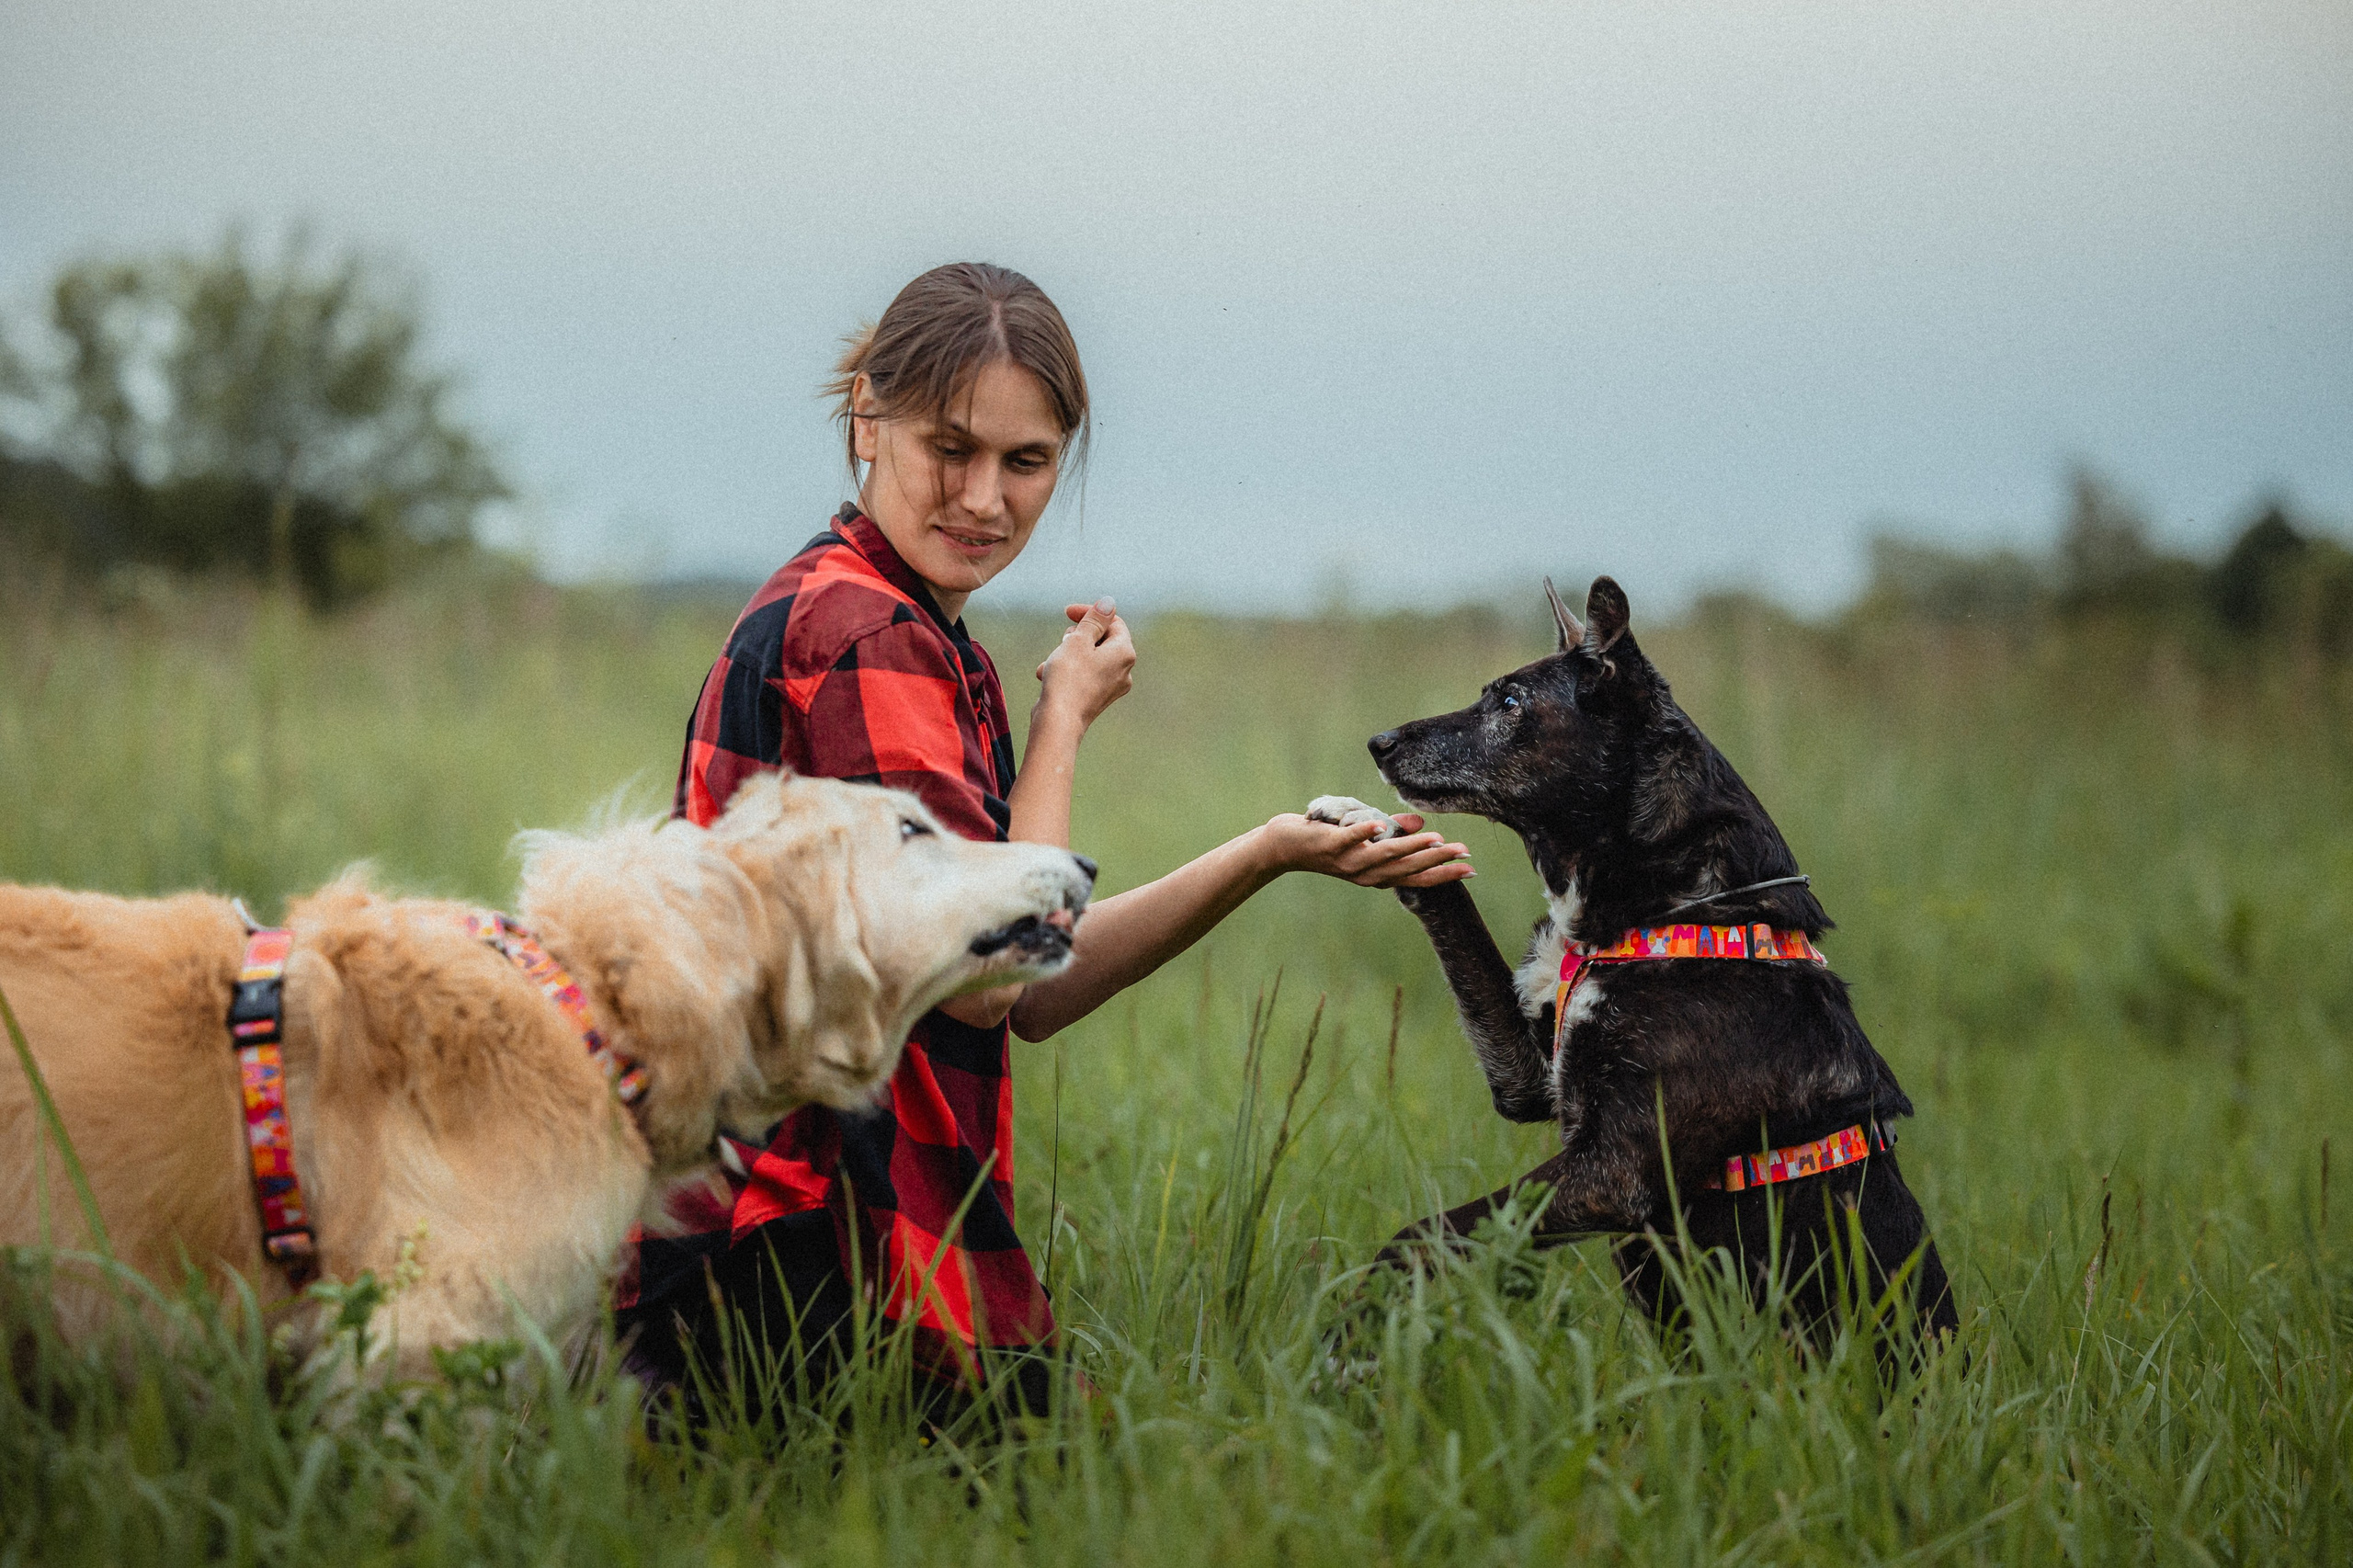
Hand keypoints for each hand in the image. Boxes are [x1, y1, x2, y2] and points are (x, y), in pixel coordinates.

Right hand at [1034, 597, 1134, 728]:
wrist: (1058, 722)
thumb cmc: (1067, 678)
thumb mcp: (1078, 640)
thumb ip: (1094, 620)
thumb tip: (1108, 603)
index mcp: (1125, 653)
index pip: (1112, 621)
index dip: (1089, 613)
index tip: (1067, 612)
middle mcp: (1124, 671)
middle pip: (1101, 639)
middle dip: (1077, 637)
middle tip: (1062, 643)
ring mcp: (1111, 687)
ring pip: (1088, 658)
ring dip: (1067, 654)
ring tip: (1051, 664)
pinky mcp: (1096, 698)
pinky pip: (1083, 675)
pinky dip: (1066, 671)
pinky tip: (1047, 676)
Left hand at [1255, 811, 1473, 888]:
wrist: (1285, 847)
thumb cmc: (1328, 839)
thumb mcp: (1365, 835)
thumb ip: (1392, 831)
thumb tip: (1422, 824)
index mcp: (1377, 874)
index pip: (1416, 876)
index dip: (1442, 873)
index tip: (1470, 869)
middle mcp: (1365, 874)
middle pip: (1407, 869)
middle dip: (1437, 861)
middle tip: (1464, 853)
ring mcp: (1347, 862)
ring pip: (1384, 856)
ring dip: (1411, 848)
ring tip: (1436, 839)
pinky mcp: (1328, 846)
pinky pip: (1348, 840)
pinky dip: (1363, 832)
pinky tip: (1378, 825)